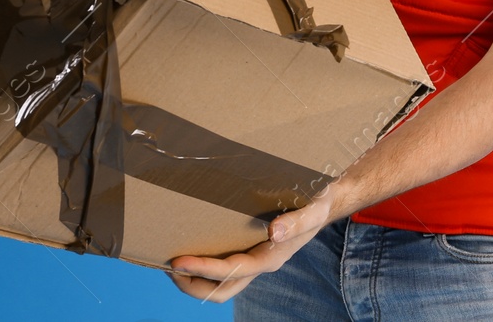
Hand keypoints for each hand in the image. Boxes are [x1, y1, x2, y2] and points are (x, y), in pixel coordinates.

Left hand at [165, 184, 341, 304]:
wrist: (323, 204)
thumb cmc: (316, 202)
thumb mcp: (313, 208)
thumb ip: (297, 221)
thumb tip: (274, 232)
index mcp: (272, 257)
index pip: (233, 270)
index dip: (204, 268)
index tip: (178, 261)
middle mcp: (260, 264)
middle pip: (222, 290)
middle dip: (192, 284)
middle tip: (168, 266)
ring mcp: (254, 261)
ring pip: (221, 285)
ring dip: (194, 280)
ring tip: (172, 262)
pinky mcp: (249, 253)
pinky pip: (223, 270)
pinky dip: (202, 267)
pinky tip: (190, 248)